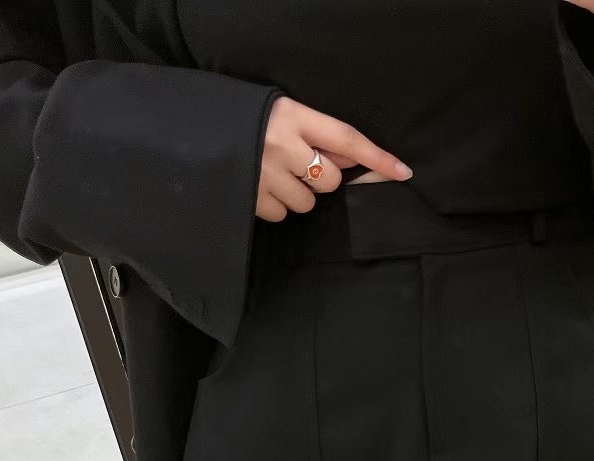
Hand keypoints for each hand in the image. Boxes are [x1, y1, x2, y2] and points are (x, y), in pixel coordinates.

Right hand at [257, 97, 411, 220]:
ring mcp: (264, 172)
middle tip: (297, 165)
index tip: (403, 172)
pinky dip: (273, 206)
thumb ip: (316, 133)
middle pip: (329, 179)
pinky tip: (258, 188)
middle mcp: (281, 144)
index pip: (347, 139)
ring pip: (306, 202)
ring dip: (295, 194)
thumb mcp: (280, 112)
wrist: (189, 127)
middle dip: (319, 178)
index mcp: (293, 115)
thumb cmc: (243, 119)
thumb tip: (356, 158)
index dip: (377, 158)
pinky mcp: (249, 197)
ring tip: (272, 175)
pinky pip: (280, 214)